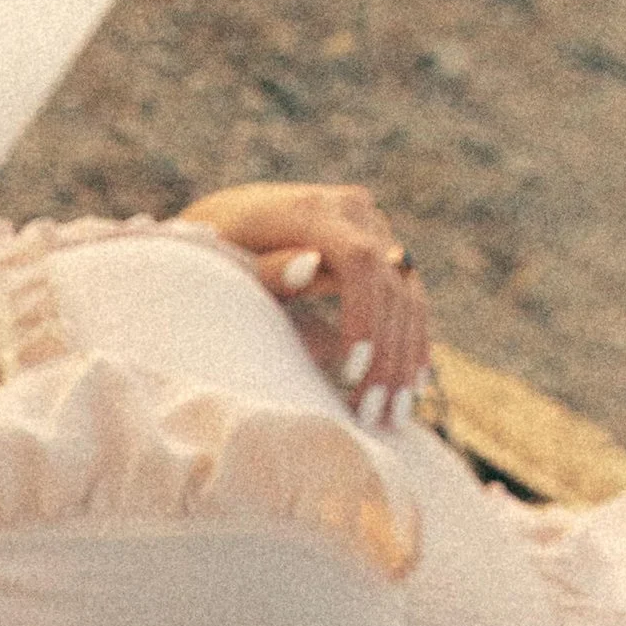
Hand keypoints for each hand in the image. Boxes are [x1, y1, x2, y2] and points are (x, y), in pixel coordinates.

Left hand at [177, 180, 432, 425]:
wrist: (229, 221)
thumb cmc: (211, 251)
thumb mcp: (223, 262)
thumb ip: (265, 268)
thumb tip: (310, 264)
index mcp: (310, 209)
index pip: (359, 261)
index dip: (363, 318)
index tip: (351, 373)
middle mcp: (352, 211)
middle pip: (389, 284)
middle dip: (385, 354)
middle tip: (372, 415)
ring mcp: (373, 228)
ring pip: (408, 295)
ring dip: (404, 358)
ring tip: (394, 415)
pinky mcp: (383, 248)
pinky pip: (409, 297)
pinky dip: (412, 341)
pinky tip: (413, 385)